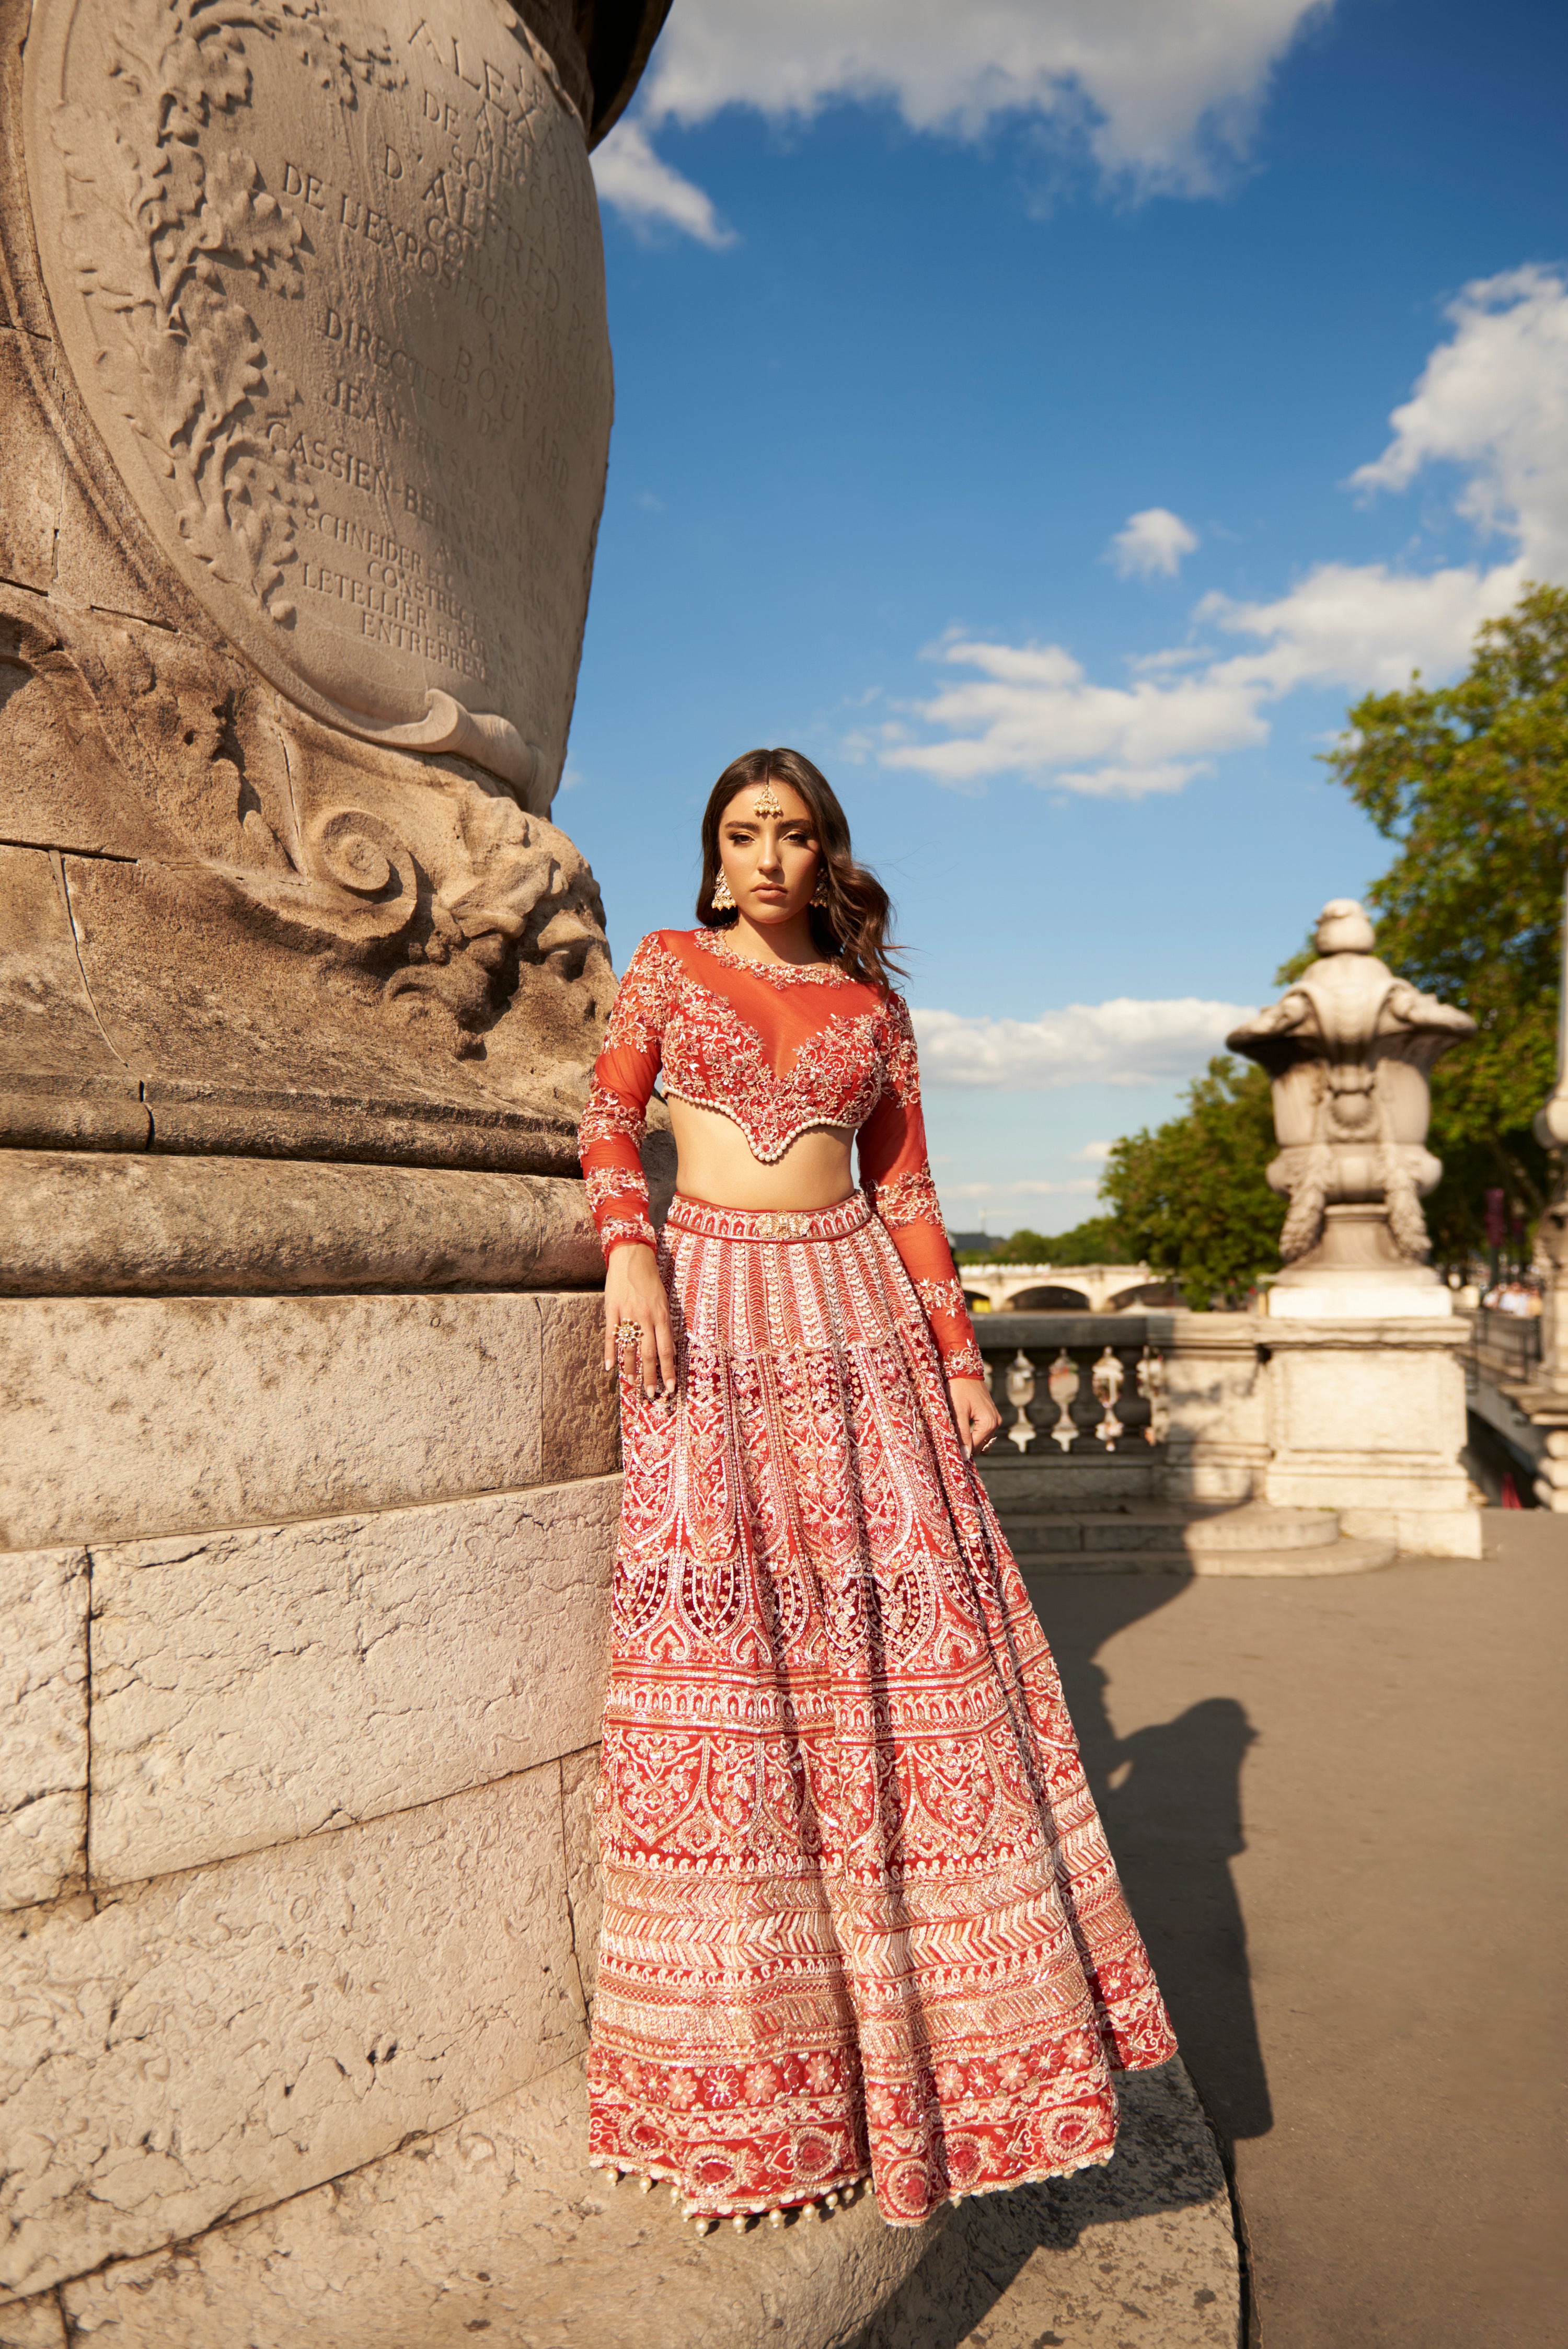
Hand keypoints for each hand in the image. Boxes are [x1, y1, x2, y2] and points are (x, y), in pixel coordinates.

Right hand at [602, 1241, 677, 1397]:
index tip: (670, 1388)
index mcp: (662, 1316)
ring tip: (631, 1384)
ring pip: (630, 1348)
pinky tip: (610, 1367)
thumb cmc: (650, 1281)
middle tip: (651, 1394)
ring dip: (630, 1369)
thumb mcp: (664, 1301)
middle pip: (649, 1354)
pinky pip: (611, 1335)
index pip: (667, 1350)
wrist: (632, 1257)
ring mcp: (628, 1314)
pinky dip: (610, 1352)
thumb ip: (664, 1324)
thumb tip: (666, 1349)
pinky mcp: (612, 1310)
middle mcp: (646, 1318)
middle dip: (651, 1377)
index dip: (668, 1371)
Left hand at [948, 1375, 1000, 1458]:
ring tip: (955, 1434)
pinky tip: (962, 1429)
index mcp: (989, 1423)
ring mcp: (995, 1419)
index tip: (949, 1451)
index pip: (975, 1447)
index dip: (961, 1451)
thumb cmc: (959, 1389)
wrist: (965, 1370)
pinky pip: (983, 1432)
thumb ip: (962, 1434)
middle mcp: (996, 1423)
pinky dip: (973, 1434)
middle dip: (966, 1445)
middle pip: (979, 1446)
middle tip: (951, 1440)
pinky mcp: (992, 1415)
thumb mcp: (958, 1412)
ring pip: (981, 1440)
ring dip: (969, 1440)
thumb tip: (965, 1455)